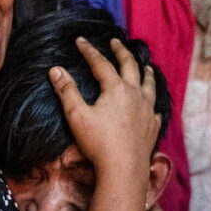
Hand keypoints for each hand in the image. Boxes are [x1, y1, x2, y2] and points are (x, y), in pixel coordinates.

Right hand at [48, 37, 160, 174]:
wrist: (123, 169)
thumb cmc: (98, 143)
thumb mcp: (77, 115)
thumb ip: (66, 91)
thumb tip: (55, 69)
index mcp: (116, 88)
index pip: (100, 63)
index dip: (89, 50)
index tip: (80, 40)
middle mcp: (135, 94)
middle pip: (129, 65)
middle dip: (121, 51)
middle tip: (115, 41)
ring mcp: (148, 110)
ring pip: (149, 83)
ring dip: (145, 71)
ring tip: (145, 65)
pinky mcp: (153, 126)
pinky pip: (155, 107)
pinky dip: (153, 100)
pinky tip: (151, 103)